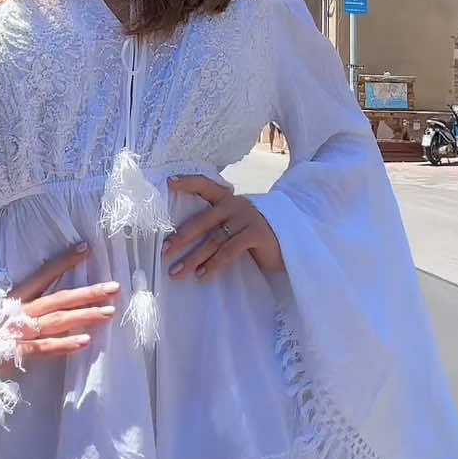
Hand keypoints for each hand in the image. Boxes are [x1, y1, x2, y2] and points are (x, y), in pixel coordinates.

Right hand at [4, 242, 118, 361]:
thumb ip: (12, 300)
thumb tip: (34, 293)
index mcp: (14, 297)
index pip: (43, 274)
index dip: (64, 261)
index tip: (86, 248)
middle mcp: (20, 311)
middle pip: (60, 298)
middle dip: (88, 292)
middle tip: (115, 287)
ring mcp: (19, 331)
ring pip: (58, 320)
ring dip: (84, 315)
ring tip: (109, 312)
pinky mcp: (16, 352)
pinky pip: (43, 347)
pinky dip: (64, 344)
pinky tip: (85, 341)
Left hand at [162, 175, 283, 281]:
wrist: (293, 241)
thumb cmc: (257, 235)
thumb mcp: (236, 224)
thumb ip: (217, 225)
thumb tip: (182, 241)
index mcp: (228, 199)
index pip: (205, 185)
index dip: (187, 182)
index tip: (168, 183)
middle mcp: (236, 205)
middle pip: (203, 220)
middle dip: (181, 237)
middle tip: (164, 251)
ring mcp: (248, 218)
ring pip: (214, 240)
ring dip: (193, 258)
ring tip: (177, 272)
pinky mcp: (256, 234)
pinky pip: (230, 250)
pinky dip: (214, 264)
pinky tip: (203, 275)